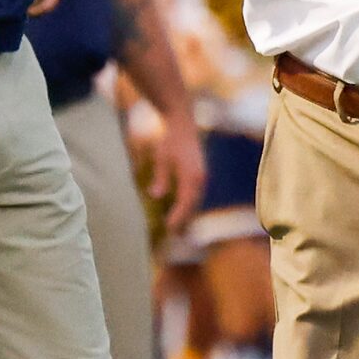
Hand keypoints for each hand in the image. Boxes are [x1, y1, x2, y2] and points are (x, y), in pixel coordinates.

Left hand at [144, 111, 207, 232]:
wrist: (183, 124)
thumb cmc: (170, 140)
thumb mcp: (162, 157)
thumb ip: (160, 177)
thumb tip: (155, 195)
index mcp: (192, 175)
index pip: (186, 202)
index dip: (178, 217)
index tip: (169, 228)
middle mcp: (201, 178)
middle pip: (193, 205)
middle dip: (184, 220)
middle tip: (173, 235)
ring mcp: (202, 176)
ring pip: (196, 201)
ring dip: (187, 214)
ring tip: (177, 228)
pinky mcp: (200, 175)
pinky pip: (196, 195)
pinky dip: (189, 205)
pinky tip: (181, 212)